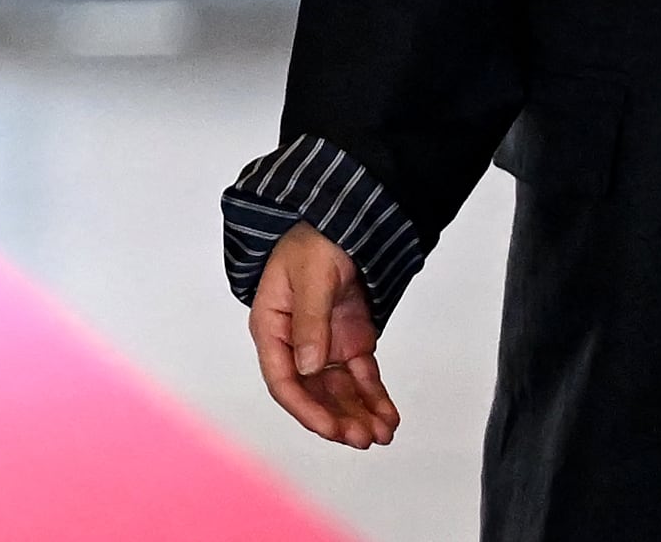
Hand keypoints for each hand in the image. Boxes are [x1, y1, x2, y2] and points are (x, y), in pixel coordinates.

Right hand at [251, 221, 398, 447]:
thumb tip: (308, 366)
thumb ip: (310, 323)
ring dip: (358, 415)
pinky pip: (361, 380)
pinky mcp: (349, 345)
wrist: (344, 224)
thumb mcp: (311, 278)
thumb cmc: (314, 242)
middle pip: (313, 394)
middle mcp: (296, 344)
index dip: (306, 409)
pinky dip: (375, 400)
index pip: (283, 379)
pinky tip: (388, 417)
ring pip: (339, 393)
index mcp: (272, 327)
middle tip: (362, 437)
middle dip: (338, 419)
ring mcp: (324, 347)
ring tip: (382, 433)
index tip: (331, 428)